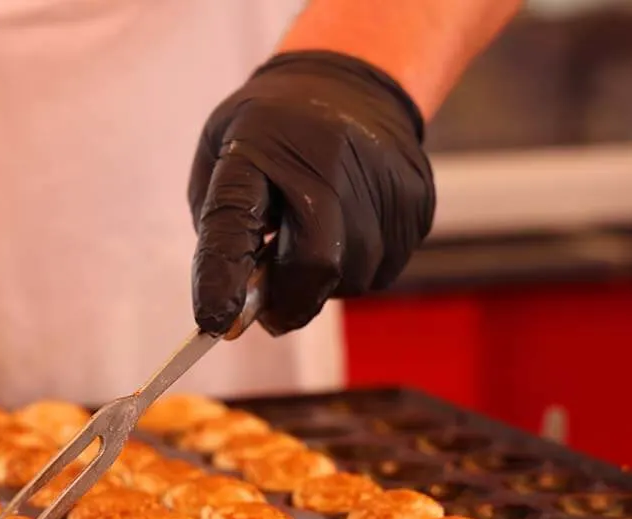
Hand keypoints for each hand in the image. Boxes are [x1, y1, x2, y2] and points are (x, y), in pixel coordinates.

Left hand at [189, 51, 434, 335]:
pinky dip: (357, 268)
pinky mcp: (416, 200)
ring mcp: (380, 178)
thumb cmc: (270, 133)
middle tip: (271, 315)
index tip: (216, 323)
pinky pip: (383, 269)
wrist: (350, 81)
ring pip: (353, 276)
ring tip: (312, 242)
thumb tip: (237, 304)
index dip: (223, 278)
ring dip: (324, 282)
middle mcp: (325, 158)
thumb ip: (220, 229)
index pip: (234, 221)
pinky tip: (347, 230)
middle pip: (315, 263)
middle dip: (290, 302)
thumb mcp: (221, 154)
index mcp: (257, 144)